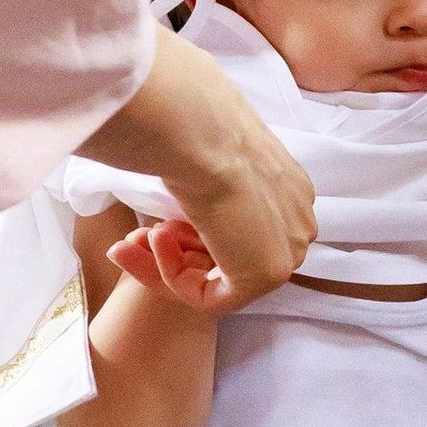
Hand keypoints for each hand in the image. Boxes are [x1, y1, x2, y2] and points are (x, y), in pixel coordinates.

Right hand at [78, 35, 314, 304]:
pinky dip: (172, 275)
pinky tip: (154, 239)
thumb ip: (206, 189)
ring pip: (216, 279)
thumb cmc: (194, 130)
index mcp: (289, 190)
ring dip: (164, 263)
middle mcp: (296, 222)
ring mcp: (287, 250)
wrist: (200, 132)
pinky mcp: (266, 275)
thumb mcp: (204, 158)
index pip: (238, 232)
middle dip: (172, 254)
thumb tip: (183, 203)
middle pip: (228, 258)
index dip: (188, 235)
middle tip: (130, 240)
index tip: (152, 226)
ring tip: (134, 237)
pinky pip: (210, 296)